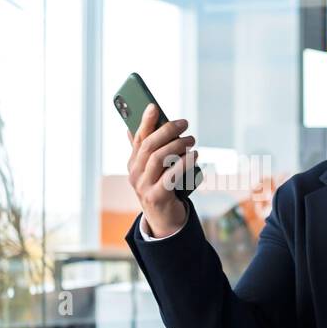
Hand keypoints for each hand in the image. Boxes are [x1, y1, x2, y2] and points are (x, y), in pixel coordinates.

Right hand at [126, 103, 196, 237]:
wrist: (164, 220)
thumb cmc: (162, 188)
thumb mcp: (152, 169)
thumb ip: (145, 150)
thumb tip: (132, 127)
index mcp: (133, 163)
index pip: (138, 138)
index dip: (146, 121)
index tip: (154, 106)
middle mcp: (135, 174)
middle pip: (149, 146)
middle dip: (166, 130)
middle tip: (184, 123)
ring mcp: (144, 186)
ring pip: (158, 158)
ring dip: (177, 145)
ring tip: (191, 139)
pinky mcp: (156, 197)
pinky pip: (170, 176)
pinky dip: (183, 163)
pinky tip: (194, 155)